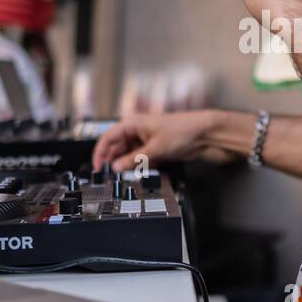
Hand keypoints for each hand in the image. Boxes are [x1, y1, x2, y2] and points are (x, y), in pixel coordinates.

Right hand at [92, 110, 224, 171]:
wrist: (203, 133)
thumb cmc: (181, 131)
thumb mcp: (155, 148)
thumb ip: (134, 159)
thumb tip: (116, 168)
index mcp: (132, 124)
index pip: (108, 138)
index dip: (100, 153)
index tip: (98, 167)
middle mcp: (136, 131)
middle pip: (117, 148)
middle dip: (114, 162)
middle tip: (110, 177)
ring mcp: (145, 141)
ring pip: (129, 156)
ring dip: (128, 166)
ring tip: (128, 176)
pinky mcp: (154, 149)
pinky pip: (141, 160)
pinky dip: (141, 166)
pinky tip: (143, 172)